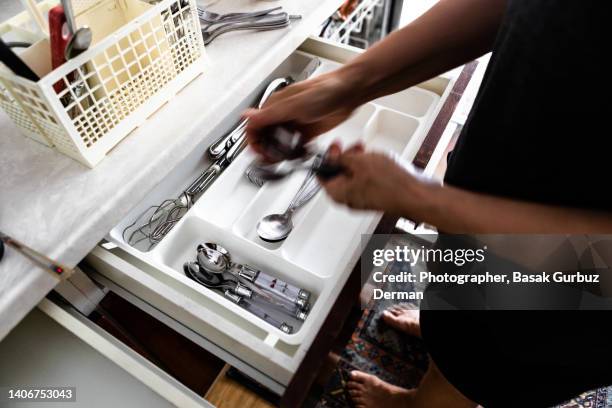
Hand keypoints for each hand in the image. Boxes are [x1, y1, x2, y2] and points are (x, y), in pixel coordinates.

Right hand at [243, 71, 358, 158]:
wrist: (349, 91)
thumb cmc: (325, 91)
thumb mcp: (293, 106)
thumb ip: (269, 114)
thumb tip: (245, 116)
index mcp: (275, 106)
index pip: (254, 126)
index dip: (253, 141)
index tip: (259, 153)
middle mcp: (283, 114)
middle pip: (265, 136)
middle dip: (266, 150)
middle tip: (273, 159)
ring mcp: (295, 123)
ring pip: (279, 143)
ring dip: (280, 153)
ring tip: (286, 159)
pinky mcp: (308, 131)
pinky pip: (295, 146)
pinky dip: (294, 153)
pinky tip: (299, 155)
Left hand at [320, 143, 435, 215]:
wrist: (416, 195)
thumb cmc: (390, 183)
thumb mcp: (359, 162)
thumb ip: (341, 159)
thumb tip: (331, 157)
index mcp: (338, 193)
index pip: (321, 176)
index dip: (326, 158)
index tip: (334, 147)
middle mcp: (348, 200)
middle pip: (338, 176)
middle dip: (344, 158)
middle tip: (352, 147)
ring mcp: (363, 200)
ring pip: (353, 177)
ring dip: (357, 162)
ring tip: (367, 151)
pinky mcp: (376, 197)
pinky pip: (366, 182)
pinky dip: (367, 169)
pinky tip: (376, 160)